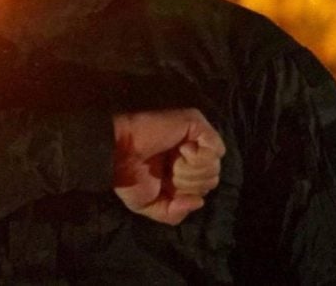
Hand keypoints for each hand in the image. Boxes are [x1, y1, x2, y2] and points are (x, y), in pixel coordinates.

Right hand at [112, 108, 224, 224]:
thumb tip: (199, 201)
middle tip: (168, 170)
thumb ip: (176, 212)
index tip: (165, 183)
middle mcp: (191, 151)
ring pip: (215, 166)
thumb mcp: (153, 206)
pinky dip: (199, 157)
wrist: (119, 156)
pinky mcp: (196, 123)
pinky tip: (182, 149)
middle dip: (189, 183)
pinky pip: (216, 149)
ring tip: (171, 160)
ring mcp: (195, 135)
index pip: (205, 186)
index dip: (187, 192)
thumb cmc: (129, 178)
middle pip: (213, 177)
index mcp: (182, 168)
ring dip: (191, 170)